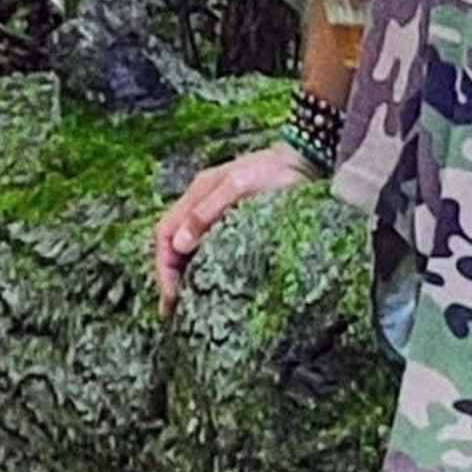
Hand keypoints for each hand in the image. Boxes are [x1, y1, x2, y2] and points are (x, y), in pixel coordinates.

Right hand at [153, 142, 319, 313]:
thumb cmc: (277, 171)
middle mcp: (201, 203)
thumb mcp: (240, 185)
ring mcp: (217, 212)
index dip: (164, 266)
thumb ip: (209, 210)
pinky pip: (208, 247)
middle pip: (172, 243)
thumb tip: (180, 244)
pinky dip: (200, 268)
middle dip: (168, 276)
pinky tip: (205, 286)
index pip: (165, 233)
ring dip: (182, 275)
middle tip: (172, 310)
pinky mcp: (235, 222)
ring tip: (183, 305)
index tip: (171, 295)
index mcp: (197, 192)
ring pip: (187, 247)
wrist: (307, 160)